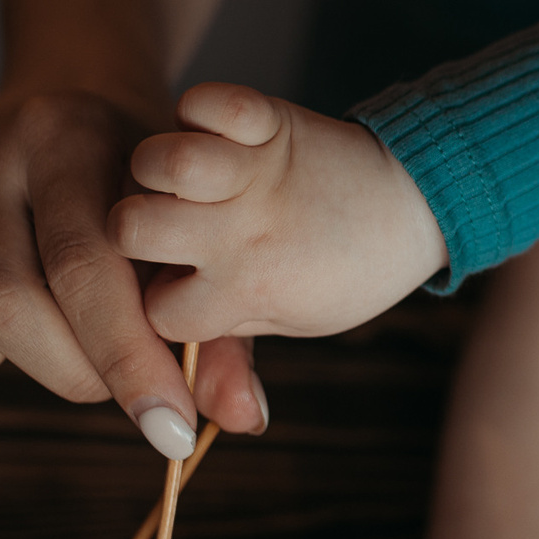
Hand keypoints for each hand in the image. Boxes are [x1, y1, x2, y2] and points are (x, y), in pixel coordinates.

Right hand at [0, 90, 269, 452]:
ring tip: (64, 346)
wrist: (77, 112)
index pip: (84, 264)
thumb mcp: (194, 234)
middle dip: (76, 371)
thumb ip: (221, 328)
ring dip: (11, 363)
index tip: (171, 429)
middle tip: (126, 395)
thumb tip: (245, 418)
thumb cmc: (144, 191)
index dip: (127, 359)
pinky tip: (3, 336)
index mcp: (64, 134)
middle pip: (6, 301)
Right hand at [113, 83, 448, 342]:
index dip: (146, 297)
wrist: (413, 203)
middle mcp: (243, 232)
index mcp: (244, 291)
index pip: (150, 308)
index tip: (166, 283)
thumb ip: (225, 356)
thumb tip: (190, 437)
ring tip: (173, 179)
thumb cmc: (335, 269)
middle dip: (126, 228)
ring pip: (161, 162)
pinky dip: (199, 106)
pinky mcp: (270, 121)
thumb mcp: (287, 319)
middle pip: (131, 230)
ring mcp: (254, 173)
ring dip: (153, 163)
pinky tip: (204, 128)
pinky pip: (210, 100)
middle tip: (154, 225)